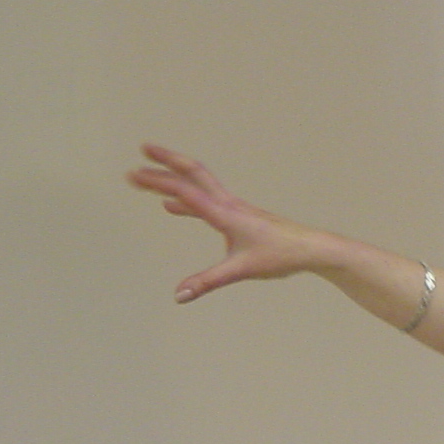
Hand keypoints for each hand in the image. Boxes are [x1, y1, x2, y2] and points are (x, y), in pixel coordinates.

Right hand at [128, 144, 329, 301]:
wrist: (310, 248)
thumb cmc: (280, 255)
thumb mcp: (241, 270)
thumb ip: (208, 282)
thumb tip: (179, 294)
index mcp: (225, 213)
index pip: (185, 192)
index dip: (157, 183)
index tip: (133, 175)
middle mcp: (228, 204)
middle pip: (193, 173)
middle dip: (166, 160)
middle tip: (143, 148)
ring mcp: (233, 208)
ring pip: (199, 184)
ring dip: (173, 177)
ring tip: (149, 176)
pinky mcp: (238, 216)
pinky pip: (206, 201)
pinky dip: (186, 201)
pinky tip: (172, 207)